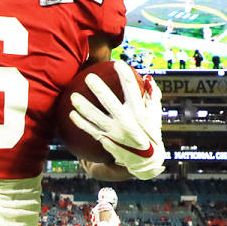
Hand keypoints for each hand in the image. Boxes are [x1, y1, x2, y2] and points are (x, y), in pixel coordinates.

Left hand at [69, 60, 165, 179]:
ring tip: (73, 96)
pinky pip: (91, 131)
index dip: (125, 76)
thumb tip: (148, 77)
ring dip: (83, 107)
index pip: (133, 91)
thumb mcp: (155, 115)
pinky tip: (71, 114)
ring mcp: (115, 134)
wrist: (146, 162)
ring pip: (96, 119)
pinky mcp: (107, 142)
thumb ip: (152, 96)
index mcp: (140, 114)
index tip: (118, 63)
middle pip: (111, 104)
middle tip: (90, 77)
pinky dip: (81, 123)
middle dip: (99, 90)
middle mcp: (127, 124)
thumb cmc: (150, 132)